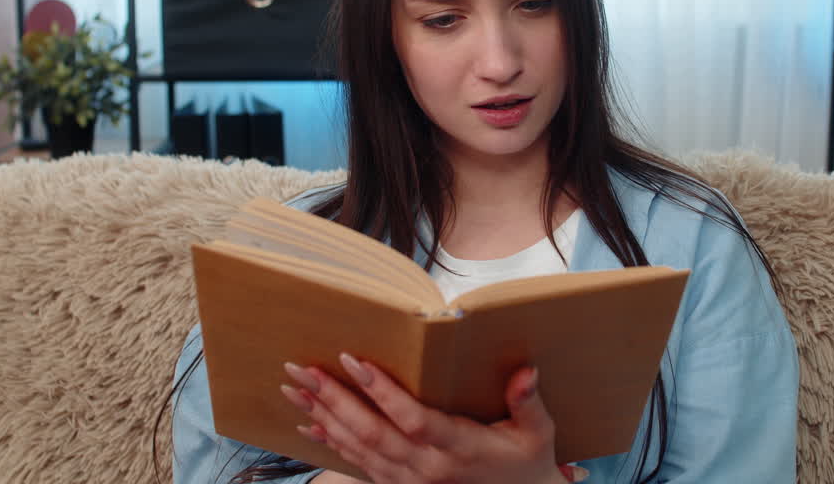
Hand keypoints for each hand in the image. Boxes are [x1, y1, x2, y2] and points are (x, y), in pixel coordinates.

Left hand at [281, 354, 570, 483]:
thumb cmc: (527, 465)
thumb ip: (528, 402)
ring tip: (296, 388)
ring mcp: (410, 482)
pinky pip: (360, 464)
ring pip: (359, 448)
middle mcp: (428, 469)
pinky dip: (331, 442)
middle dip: (335, 399)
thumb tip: (527, 371)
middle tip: (303, 370)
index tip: (354, 362)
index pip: (413, 419)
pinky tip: (309, 424)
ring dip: (324, 417)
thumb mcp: (538, 435)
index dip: (382, 392)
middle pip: (373, 433)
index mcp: (460, 449)